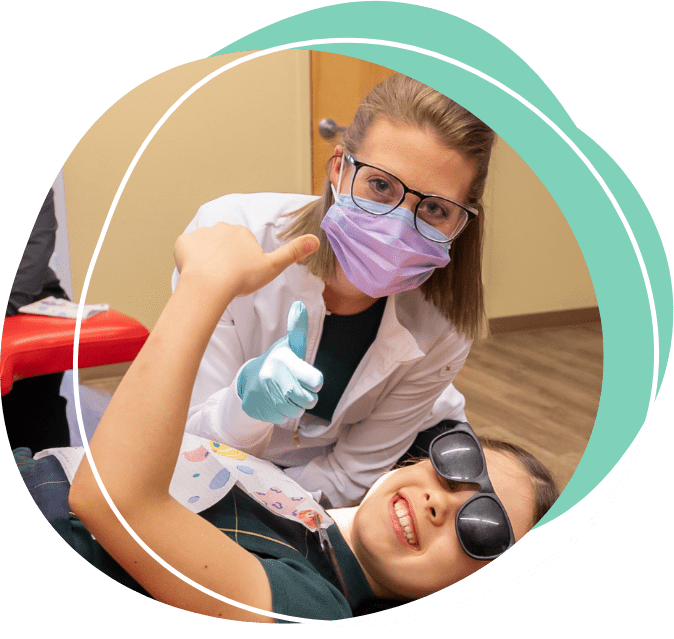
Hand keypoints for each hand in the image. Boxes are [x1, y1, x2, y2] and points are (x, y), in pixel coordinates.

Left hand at [174, 223, 318, 297]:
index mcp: (242, 232)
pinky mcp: (183, 243)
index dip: (243, 260)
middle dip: (225, 257)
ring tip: (211, 278)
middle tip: (227, 278)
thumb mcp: (273, 266)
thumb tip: (316, 239)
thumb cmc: (242, 278)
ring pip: (205, 247)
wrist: (211, 285)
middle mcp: (222, 227)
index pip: (243, 244)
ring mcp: (201, 234)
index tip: (242, 274)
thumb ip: (293, 252)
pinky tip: (196, 273)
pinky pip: (187, 250)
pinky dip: (190, 260)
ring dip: (207, 259)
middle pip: (223, 243)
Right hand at [237, 301, 323, 423]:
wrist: (248, 380)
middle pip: (308, 400)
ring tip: (286, 393)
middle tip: (298, 387)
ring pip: (297, 411)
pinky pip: (283, 419)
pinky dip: (283, 413)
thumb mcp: (289, 345)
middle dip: (307, 396)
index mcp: (284, 361)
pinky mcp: (260, 411)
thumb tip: (299, 305)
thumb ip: (298, 329)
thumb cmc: (277, 361)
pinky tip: (275, 402)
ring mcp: (266, 396)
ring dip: (296, 405)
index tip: (309, 377)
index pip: (316, 380)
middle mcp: (274, 378)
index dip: (314, 381)